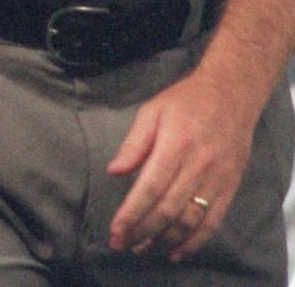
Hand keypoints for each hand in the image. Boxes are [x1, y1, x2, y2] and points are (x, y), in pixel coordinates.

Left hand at [107, 65, 261, 259]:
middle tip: (122, 245)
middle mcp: (198, 167)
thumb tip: (113, 171)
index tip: (115, 230)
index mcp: (175, 146)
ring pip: (190, 220)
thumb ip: (133, 144)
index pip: (149, 189)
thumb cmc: (185, 101)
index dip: (132, 213)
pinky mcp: (230, 187)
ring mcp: (217, 179)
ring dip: (165, 240)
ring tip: (143, 250)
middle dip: (142, 232)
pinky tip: (178, 250)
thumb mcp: (151, 112)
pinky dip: (196, 240)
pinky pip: (213, 220)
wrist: (232, 95)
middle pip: (168, 209)